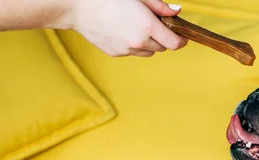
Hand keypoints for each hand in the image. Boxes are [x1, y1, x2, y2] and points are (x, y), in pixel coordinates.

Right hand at [60, 0, 187, 56]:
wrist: (77, 6)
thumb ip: (160, 6)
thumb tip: (177, 11)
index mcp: (147, 26)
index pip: (175, 44)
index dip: (181, 40)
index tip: (182, 36)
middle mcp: (139, 42)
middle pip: (162, 47)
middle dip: (162, 37)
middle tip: (153, 24)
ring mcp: (127, 50)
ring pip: (148, 51)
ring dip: (148, 42)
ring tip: (135, 26)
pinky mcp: (117, 54)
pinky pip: (133, 52)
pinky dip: (133, 44)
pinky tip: (121, 30)